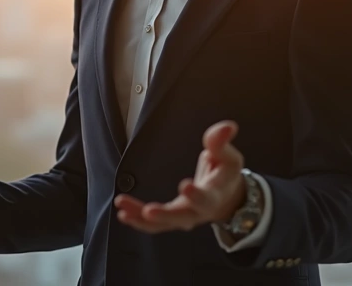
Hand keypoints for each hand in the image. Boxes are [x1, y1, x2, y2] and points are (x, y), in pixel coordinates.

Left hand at [113, 120, 245, 233]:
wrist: (226, 198)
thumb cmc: (225, 173)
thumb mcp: (228, 156)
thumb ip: (222, 143)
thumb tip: (228, 126)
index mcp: (215, 195)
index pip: (206, 198)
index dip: (196, 194)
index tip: (184, 185)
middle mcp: (199, 212)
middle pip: (182, 217)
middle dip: (165, 215)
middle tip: (149, 211)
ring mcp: (184, 217)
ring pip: (163, 224)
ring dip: (142, 220)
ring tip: (123, 211)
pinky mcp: (172, 219)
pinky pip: (155, 225)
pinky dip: (139, 222)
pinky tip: (123, 214)